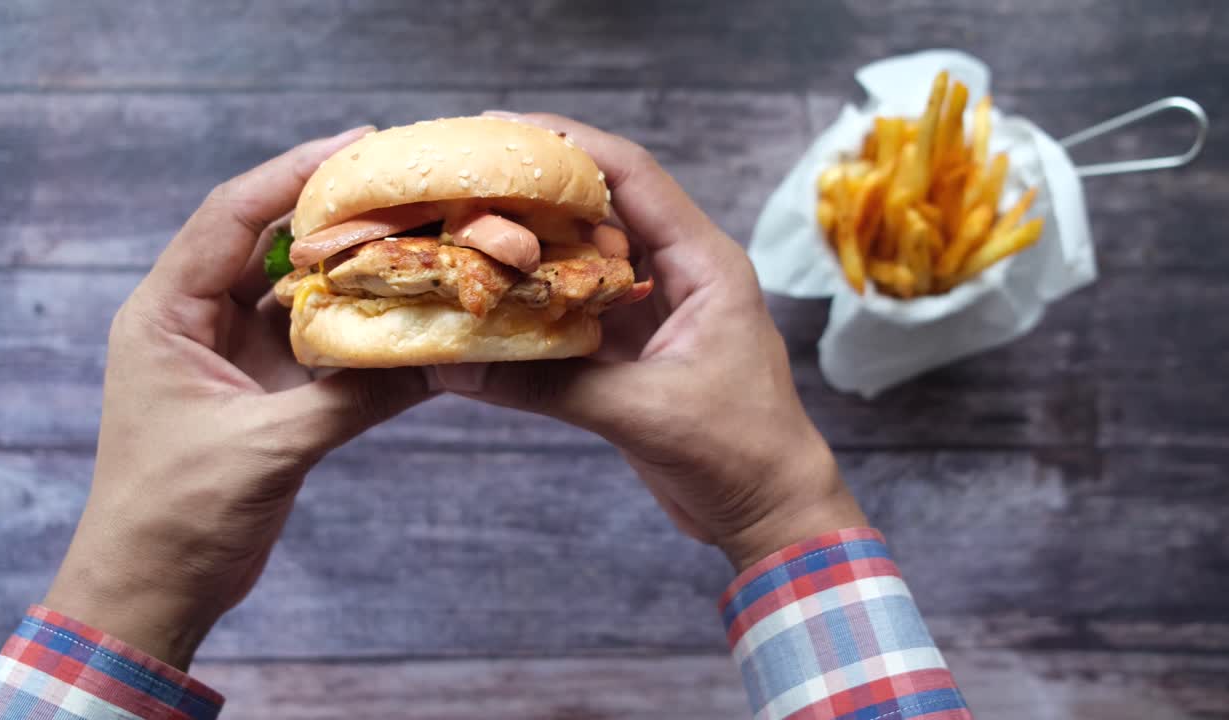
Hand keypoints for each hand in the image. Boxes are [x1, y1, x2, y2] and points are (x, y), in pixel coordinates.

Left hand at [44, 126, 434, 668]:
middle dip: (334, 214)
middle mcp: (197, 319)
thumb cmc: (178, 514)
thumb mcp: (267, 447)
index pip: (231, 217)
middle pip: (269, 243)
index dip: (293, 174)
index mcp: (168, 313)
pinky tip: (408, 314)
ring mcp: (234, 354)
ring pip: (299, 292)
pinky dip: (359, 330)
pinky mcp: (265, 389)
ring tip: (419, 241)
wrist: (153, 587)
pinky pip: (319, 342)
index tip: (359, 144)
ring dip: (353, 273)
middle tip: (404, 186)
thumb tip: (437, 359)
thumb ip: (353, 398)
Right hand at [440, 113, 866, 571]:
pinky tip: (489, 304)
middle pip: (604, 211)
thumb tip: (460, 365)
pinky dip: (537, 309)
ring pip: (587, 262)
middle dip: (539, 195)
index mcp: (704, 264)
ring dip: (534, 252)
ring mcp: (657, 312)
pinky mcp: (636, 352)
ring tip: (465, 234)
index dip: (572, 144)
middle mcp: (681, 274)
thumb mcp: (645, 411)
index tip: (506, 130)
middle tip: (468, 181)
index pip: (634, 177)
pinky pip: (578, 314)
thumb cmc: (738, 452)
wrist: (769, 511)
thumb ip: (552, 385)